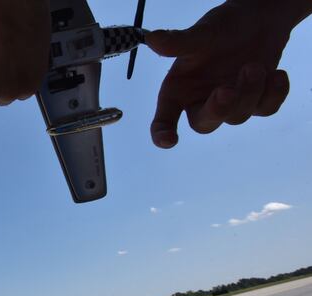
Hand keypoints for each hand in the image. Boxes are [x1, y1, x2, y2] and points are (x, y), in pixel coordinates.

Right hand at [145, 0, 299, 147]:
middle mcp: (200, 101)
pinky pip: (265, 109)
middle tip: (227, 89)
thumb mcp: (201, 33)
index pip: (164, 119)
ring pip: (238, 116)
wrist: (257, 20)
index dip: (163, 133)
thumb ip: (179, 42)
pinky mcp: (256, 101)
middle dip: (218, 110)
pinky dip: (274, 94)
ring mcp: (230, 103)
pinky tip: (277, 74)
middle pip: (204, 124)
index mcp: (178, 90)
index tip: (168, 140)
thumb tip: (153, 39)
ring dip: (249, 91)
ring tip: (254, 65)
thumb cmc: (222, 27)